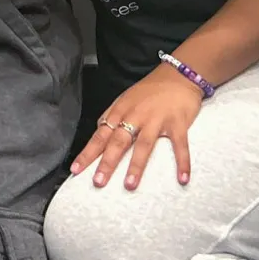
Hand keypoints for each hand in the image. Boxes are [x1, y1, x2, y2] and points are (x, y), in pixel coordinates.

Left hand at [72, 65, 204, 189]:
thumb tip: (98, 132)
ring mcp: (157, 119)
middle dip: (107, 162)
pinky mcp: (178, 122)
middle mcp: (136, 115)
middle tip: (98, 181)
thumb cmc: (150, 90)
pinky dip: (182, 162)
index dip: (88, 153)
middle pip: (118, 141)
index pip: (100, 135)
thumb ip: (112, 116)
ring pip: (144, 144)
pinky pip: (179, 145)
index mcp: (120, 111)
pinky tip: (182, 179)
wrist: (178, 74)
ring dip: (136, 166)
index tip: (76, 170)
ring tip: (129, 185)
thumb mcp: (125, 99)